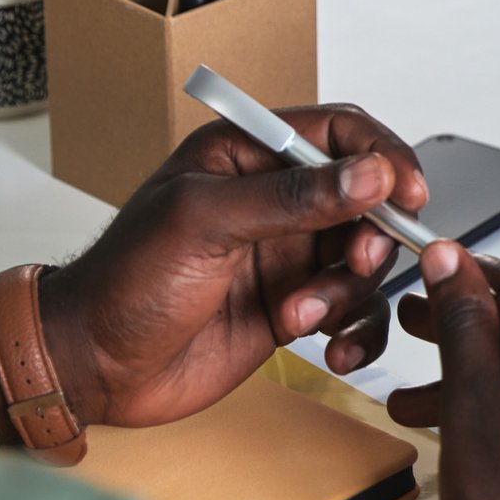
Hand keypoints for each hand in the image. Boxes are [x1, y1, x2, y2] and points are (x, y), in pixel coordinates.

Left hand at [35, 107, 428, 429]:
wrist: (92, 367)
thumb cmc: (123, 283)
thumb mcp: (205, 223)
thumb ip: (293, 197)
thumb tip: (369, 175)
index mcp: (248, 156)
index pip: (339, 132)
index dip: (382, 156)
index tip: (406, 193)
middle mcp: (275, 201)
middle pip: (366, 200)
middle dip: (371, 235)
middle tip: (353, 263)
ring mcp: (288, 255)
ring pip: (364, 260)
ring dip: (347, 292)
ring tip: (302, 317)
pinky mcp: (295, 305)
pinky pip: (354, 311)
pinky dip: (357, 331)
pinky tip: (332, 349)